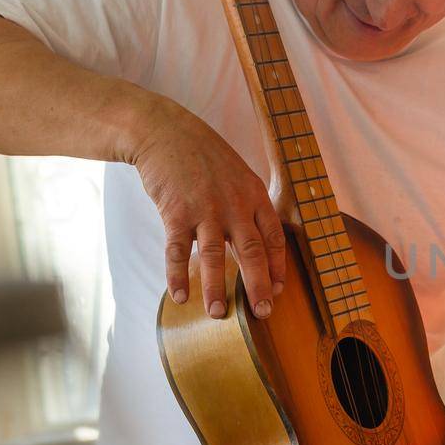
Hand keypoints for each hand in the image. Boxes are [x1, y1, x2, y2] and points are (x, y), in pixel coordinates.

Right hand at [130, 102, 285, 319]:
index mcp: (254, 195)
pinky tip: (179, 296)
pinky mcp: (176, 212)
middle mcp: (234, 205)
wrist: (164, 131)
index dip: (278, 267)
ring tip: (217, 314)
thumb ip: (246, 205)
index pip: (274, 238)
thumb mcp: (237, 173)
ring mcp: (205, 209)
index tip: (279, 289)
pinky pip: (178, 251)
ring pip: (215, 257)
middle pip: (252, 252)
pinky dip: (178, 275)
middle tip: (263, 312)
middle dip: (259, 286)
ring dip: (216, 289)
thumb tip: (254, 239)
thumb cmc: (202, 154)